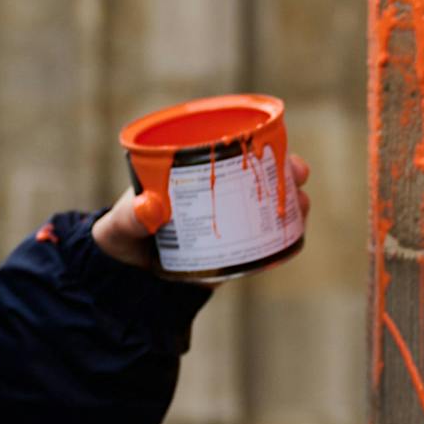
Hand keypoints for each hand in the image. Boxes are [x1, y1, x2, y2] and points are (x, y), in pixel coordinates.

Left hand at [90, 154, 312, 273]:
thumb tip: (147, 208)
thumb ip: (129, 218)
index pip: (226, 150)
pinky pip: (263, 241)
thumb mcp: (120, 226)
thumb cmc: (120, 237)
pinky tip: (295, 235)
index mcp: (188, 174)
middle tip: (299, 172)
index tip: (274, 143)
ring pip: (266, 205)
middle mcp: (213, 193)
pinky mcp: (231, 252)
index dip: (254, 143)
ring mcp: (225, 222)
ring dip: (289, 202)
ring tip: (303, 204)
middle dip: (284, 169)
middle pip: (256, 174)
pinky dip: (281, 236)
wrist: (125, 280)